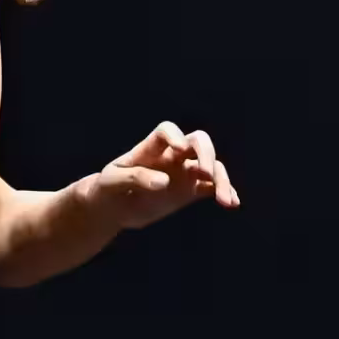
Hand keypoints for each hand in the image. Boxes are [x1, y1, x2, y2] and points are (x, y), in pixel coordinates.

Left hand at [85, 121, 239, 229]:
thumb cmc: (108, 188)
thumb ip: (135, 178)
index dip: (175, 136)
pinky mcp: (190, 190)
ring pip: (211, 166)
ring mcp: (182, 172)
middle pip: (198, 142)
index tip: (179, 149)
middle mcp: (170, 156)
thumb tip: (164, 182)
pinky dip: (224, 192)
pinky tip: (231, 203)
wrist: (112, 208)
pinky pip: (212, 187)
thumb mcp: (112, 182)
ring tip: (224, 200)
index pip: (167, 130)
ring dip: (221, 179)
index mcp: (149, 149)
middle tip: (206, 174)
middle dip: (206, 154)